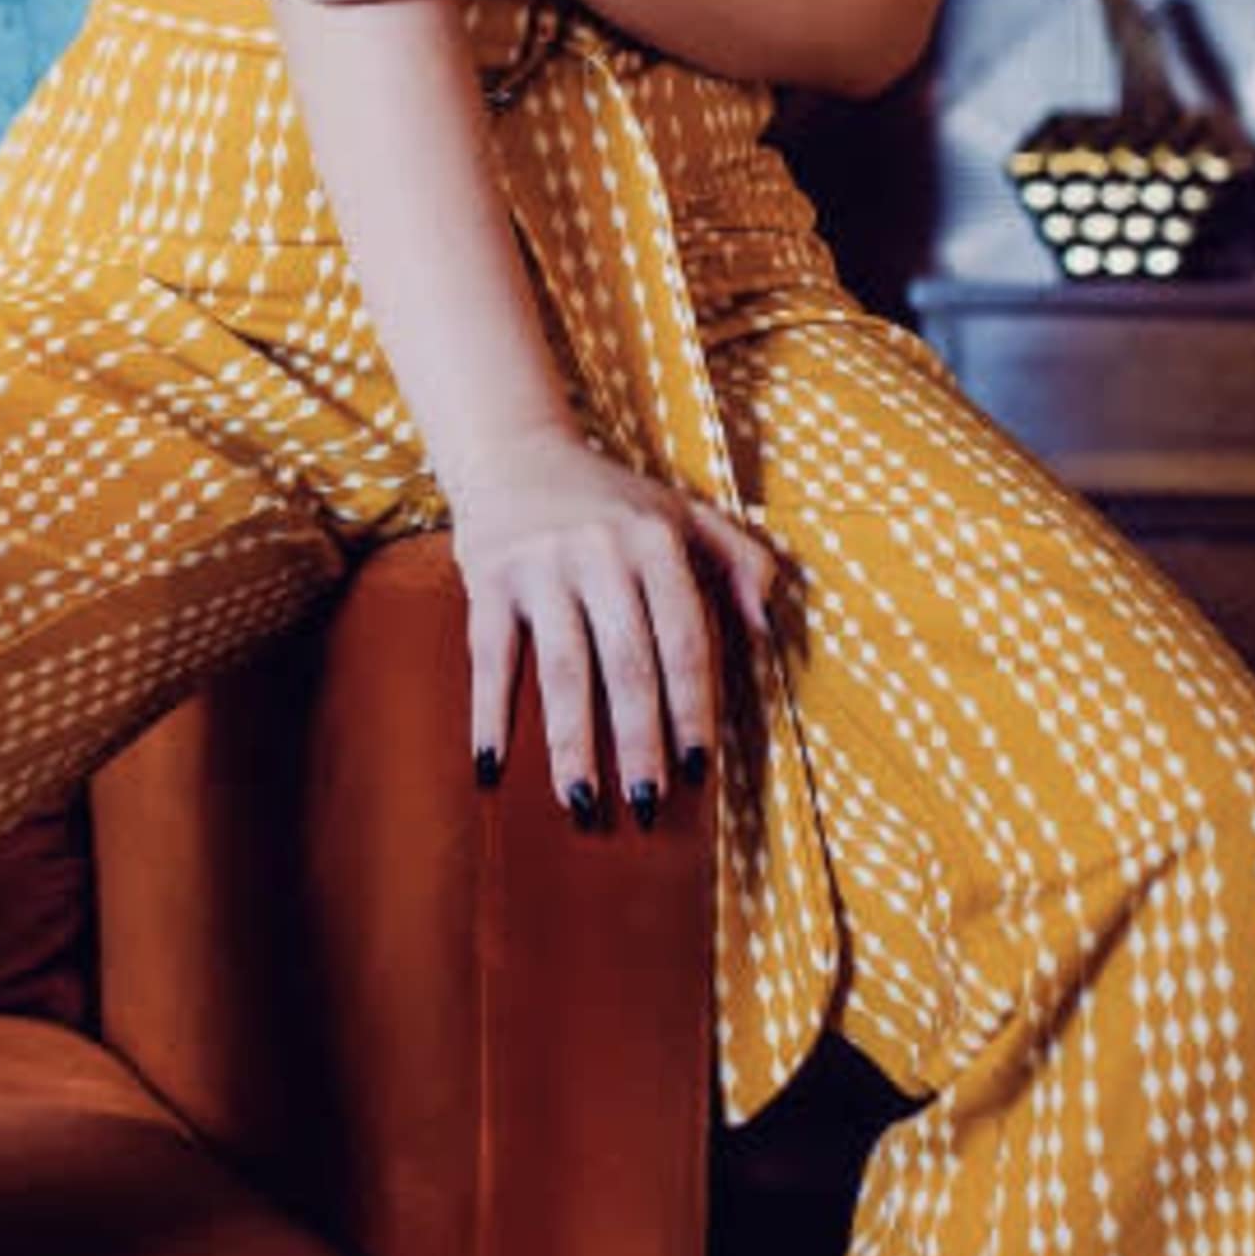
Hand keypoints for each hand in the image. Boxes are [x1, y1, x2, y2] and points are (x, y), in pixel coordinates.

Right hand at [440, 419, 788, 823]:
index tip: (698, 770)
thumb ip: (741, 558)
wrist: (514, 452)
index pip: (684, 639)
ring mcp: (542, 564)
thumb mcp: (684, 512)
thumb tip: (766, 624)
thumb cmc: (611, 500)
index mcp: (656, 540)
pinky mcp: (489, 577)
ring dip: (572, 744)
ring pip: (562, 670)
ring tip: (582, 803)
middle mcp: (601, 551)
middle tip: (647, 803)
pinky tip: (491, 767)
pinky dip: (488, 714)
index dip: (692, 708)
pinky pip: (490, 657)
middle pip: (627, 665)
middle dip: (639, 741)